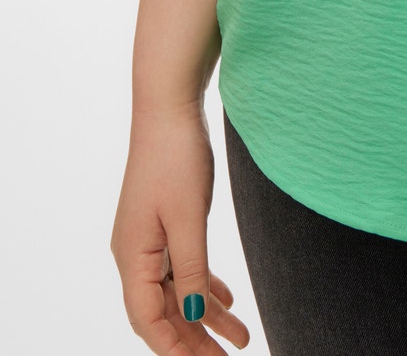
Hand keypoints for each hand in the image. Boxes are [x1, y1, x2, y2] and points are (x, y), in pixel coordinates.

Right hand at [111, 100, 251, 351]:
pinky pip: (184, 267)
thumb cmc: (175, 157)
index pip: (149, 320)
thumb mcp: (188, 216)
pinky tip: (227, 302)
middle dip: (194, 341)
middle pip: (163, 313)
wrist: (169, 108)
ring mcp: (149, 239)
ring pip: (178, 291)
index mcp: (133, 257)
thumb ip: (192, 267)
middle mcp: (135, 254)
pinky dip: (205, 285)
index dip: (174, 349)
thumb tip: (196, 312)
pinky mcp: (166, 223)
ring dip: (206, 317)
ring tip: (240, 340)